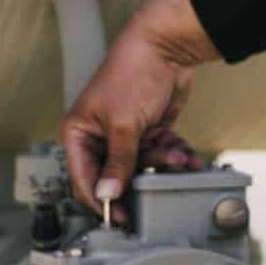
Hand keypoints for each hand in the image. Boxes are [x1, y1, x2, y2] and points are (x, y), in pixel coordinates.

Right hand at [61, 0, 219, 221]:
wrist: (168, 45)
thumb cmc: (133, 72)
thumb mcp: (124, 124)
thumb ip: (118, 163)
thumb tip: (106, 194)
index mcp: (79, 131)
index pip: (83, 177)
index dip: (99, 200)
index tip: (117, 218)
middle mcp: (99, 135)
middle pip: (116, 175)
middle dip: (140, 179)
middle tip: (154, 193)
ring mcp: (126, 133)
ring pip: (143, 166)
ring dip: (163, 163)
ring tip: (178, 157)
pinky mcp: (150, 130)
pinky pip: (161, 153)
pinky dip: (175, 155)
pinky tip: (187, 156)